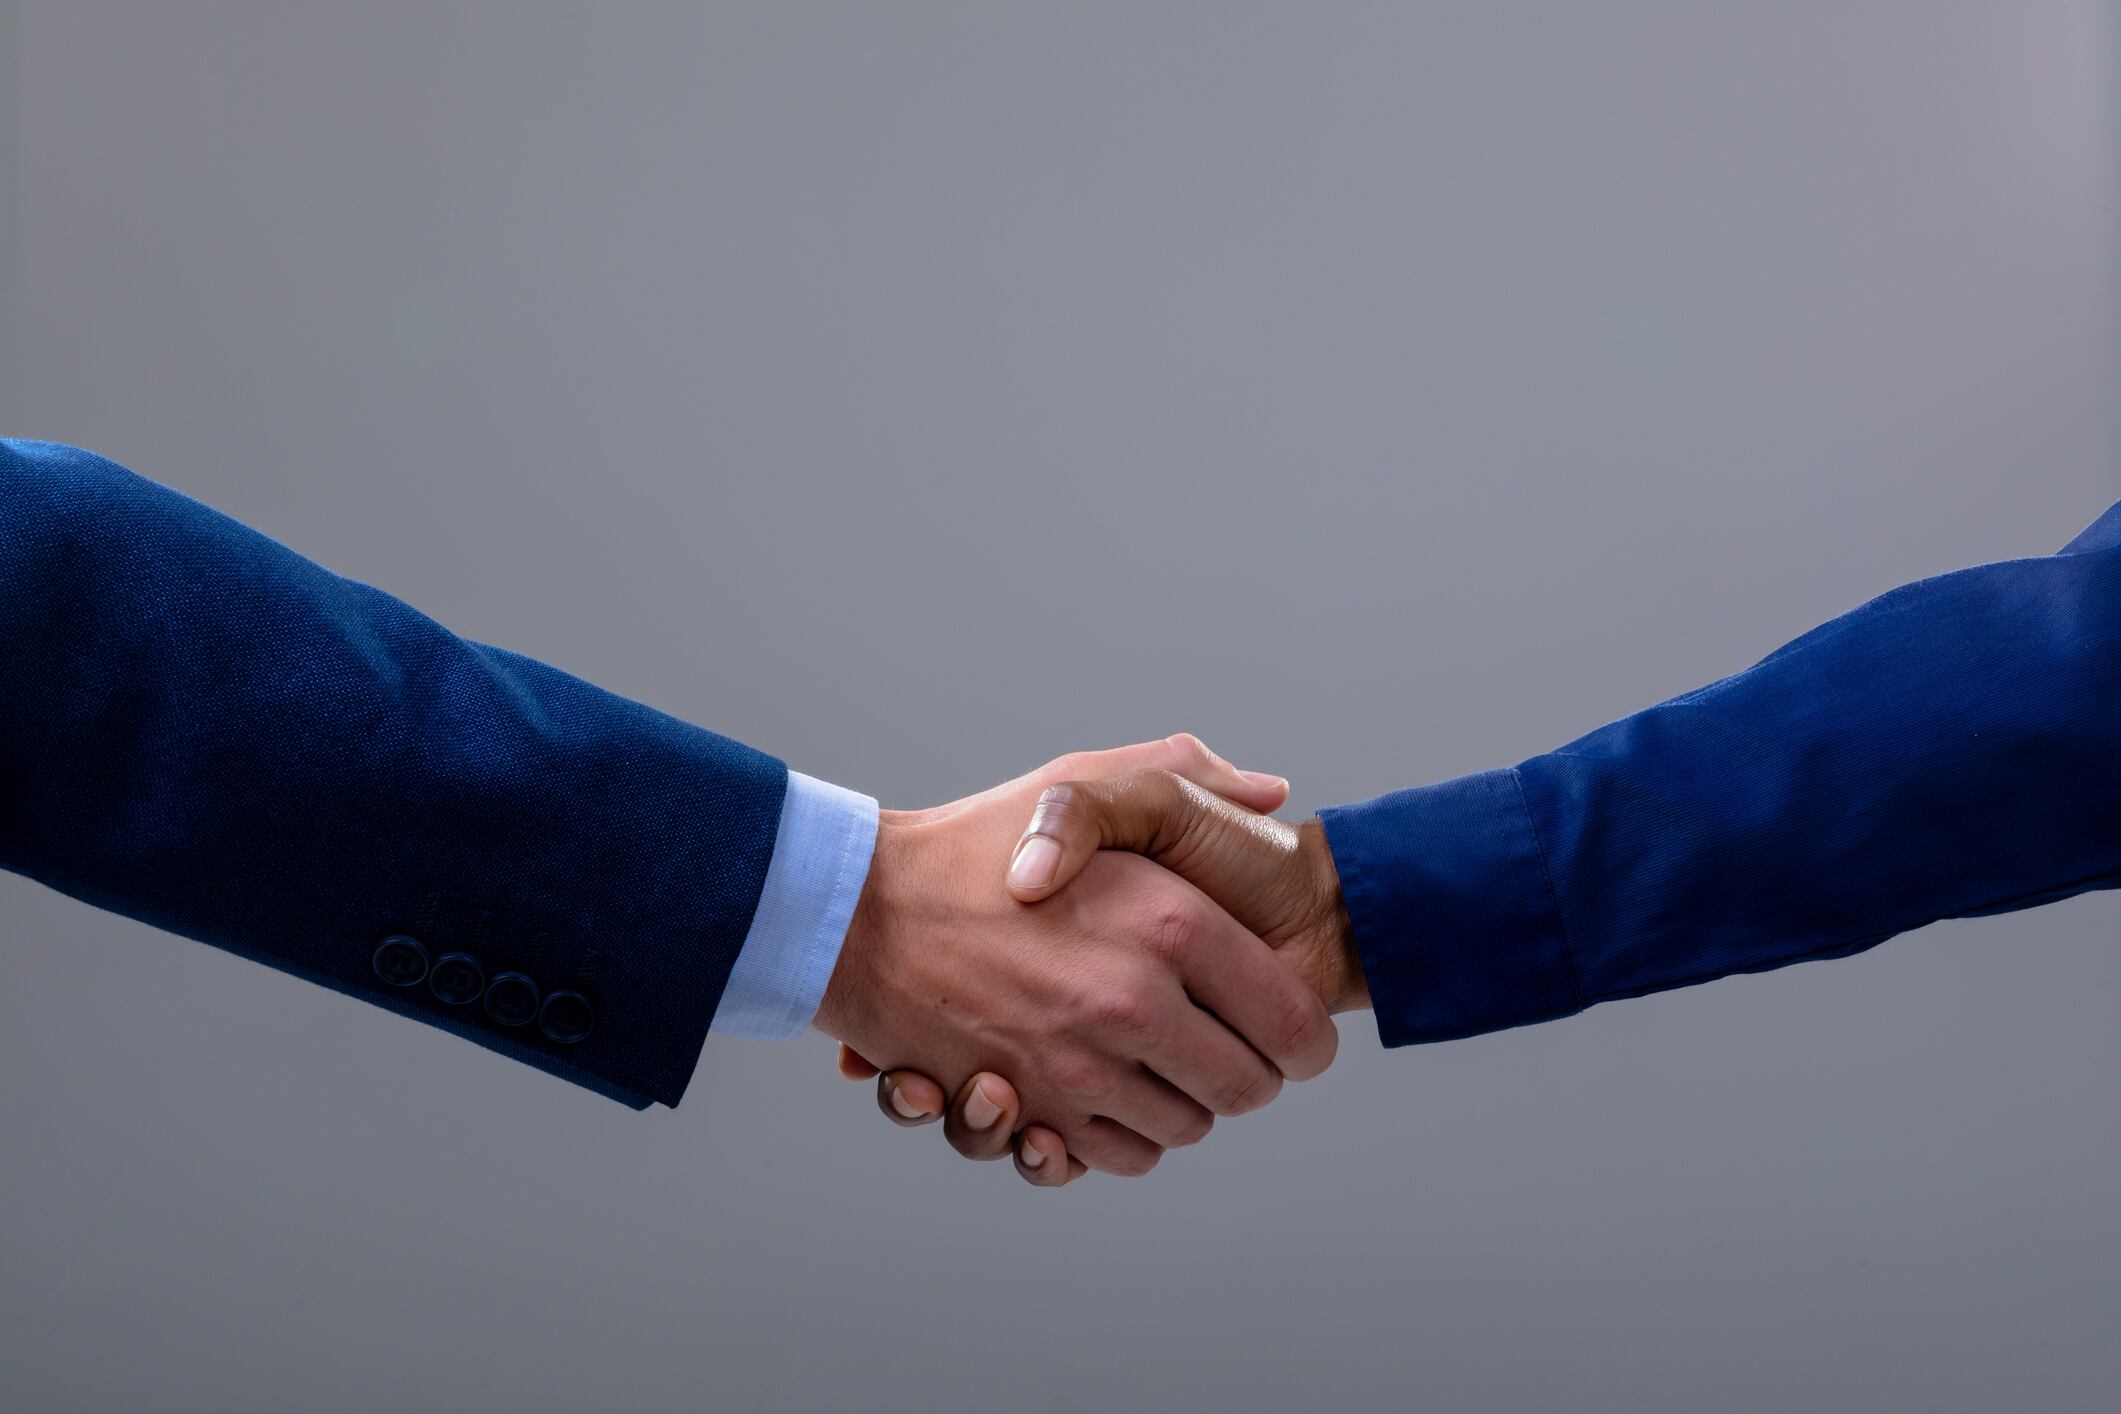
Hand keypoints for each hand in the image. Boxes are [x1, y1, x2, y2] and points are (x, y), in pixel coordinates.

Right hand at [817, 737, 1339, 1176]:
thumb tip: (1274, 793)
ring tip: (1152, 1058)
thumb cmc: (975, 841)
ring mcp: (1081, 1069)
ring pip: (1183, 1130)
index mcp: (1171, 924)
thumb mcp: (1087, 779)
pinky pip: (1114, 1157)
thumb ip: (1189, 773)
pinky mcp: (1033, 1113)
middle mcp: (1134, 1005)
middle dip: (1246, 1076)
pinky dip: (1114, 1137)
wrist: (858, 910)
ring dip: (1177, 1105)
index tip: (1289, 1030)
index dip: (1303, 1036)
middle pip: (1248, 1091)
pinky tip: (1100, 1090)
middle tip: (1221, 1045)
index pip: (1293, 1022)